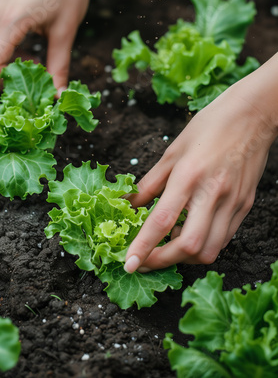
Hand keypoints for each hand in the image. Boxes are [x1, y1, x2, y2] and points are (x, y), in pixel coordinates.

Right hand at [0, 0, 90, 93]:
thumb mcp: (66, 32)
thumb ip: (59, 66)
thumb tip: (58, 95)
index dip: (7, 82)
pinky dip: (3, 57)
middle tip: (30, 81)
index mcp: (10, 21)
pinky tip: (28, 55)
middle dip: (1, 80)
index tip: (32, 85)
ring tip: (33, 66)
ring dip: (2, 69)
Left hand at [124, 70, 277, 272]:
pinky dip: (204, 245)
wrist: (252, 116)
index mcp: (189, 175)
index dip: (144, 246)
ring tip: (169, 245)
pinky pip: (224, 238)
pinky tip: (191, 233)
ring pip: (210, 250)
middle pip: (190, 246)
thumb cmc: (209, 127)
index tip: (128, 264)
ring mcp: (233, 202)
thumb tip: (129, 203)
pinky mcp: (244, 206)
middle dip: (163, 260)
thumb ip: (150, 182)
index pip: (163, 220)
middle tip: (146, 259)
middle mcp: (213, 193)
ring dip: (185, 257)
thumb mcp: (172, 151)